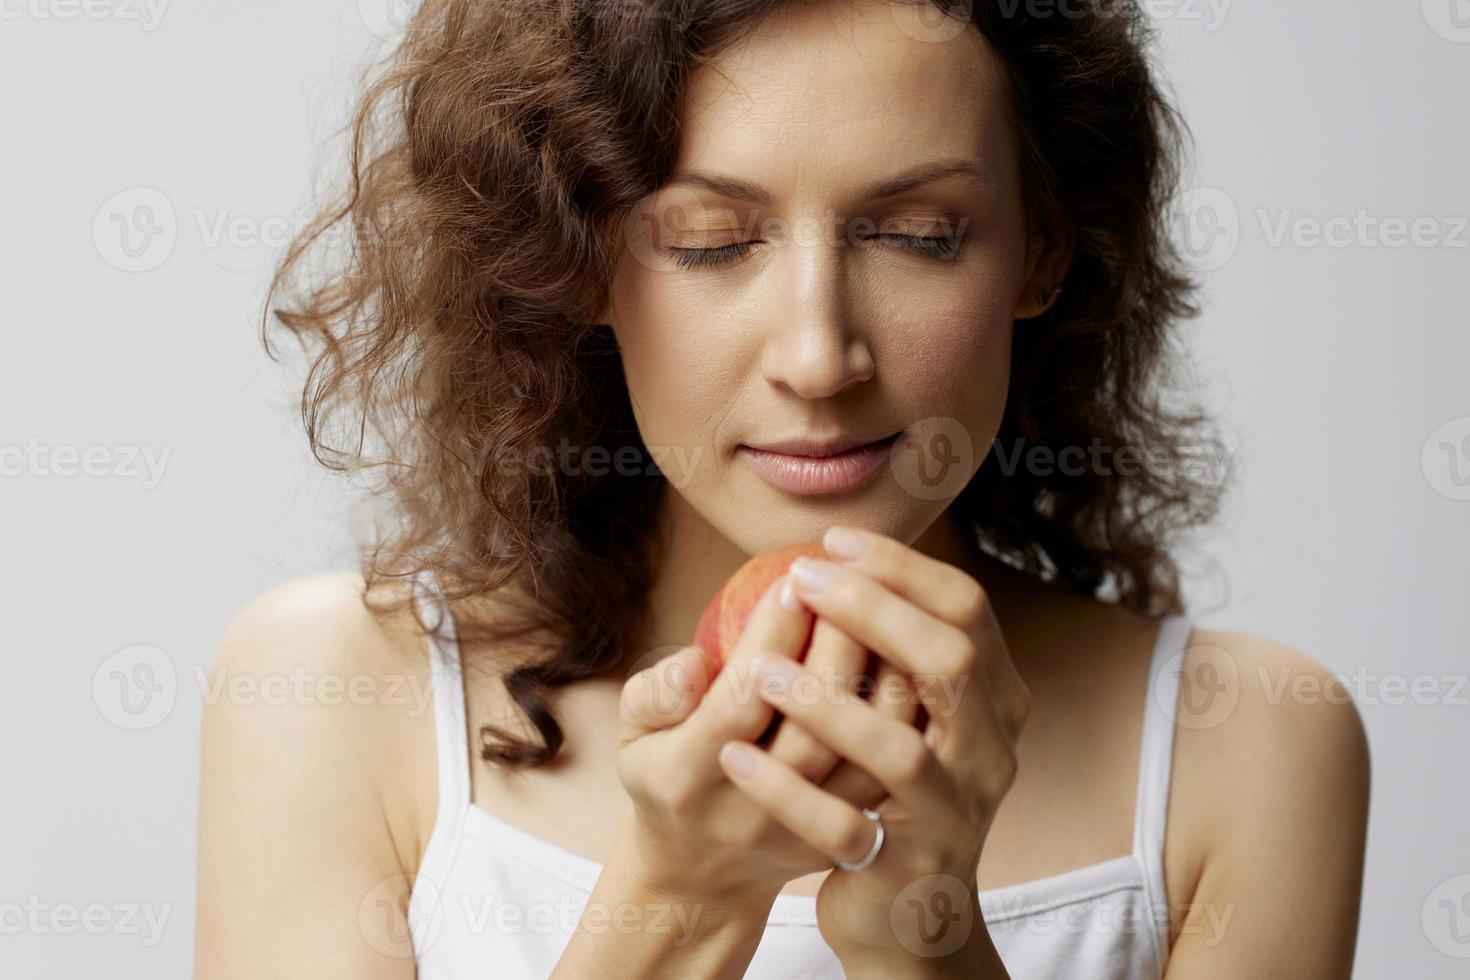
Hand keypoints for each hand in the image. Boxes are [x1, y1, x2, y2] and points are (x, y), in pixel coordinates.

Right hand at [615, 571, 896, 906]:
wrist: (701, 872)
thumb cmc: (665, 774)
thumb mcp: (633, 735)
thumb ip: (655, 692)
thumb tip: (696, 661)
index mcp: (685, 777)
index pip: (740, 701)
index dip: (772, 638)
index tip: (792, 582)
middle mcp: (747, 813)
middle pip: (811, 730)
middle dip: (837, 645)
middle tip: (850, 583)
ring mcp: (801, 833)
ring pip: (859, 755)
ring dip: (880, 677)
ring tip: (885, 613)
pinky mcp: (844, 838)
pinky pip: (886, 773)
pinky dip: (904, 716)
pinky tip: (907, 662)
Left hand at [714, 527, 1031, 969]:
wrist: (907, 915)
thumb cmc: (895, 793)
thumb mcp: (914, 715)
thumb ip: (901, 649)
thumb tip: (848, 559)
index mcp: (995, 703)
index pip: (967, 610)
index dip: (902, 568)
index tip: (833, 542)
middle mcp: (990, 755)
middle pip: (948, 661)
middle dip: (871, 610)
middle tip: (799, 579)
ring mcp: (954, 816)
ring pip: (898, 750)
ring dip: (825, 701)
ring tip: (759, 669)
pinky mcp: (904, 868)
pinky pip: (843, 827)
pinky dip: (785, 791)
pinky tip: (736, 756)